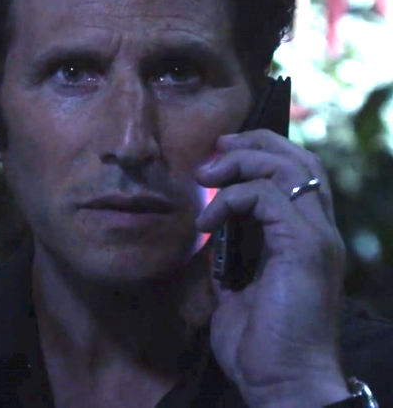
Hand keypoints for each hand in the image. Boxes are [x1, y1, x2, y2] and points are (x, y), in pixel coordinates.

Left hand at [194, 130, 348, 406]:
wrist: (282, 383)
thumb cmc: (259, 346)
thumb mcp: (235, 290)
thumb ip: (229, 257)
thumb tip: (209, 234)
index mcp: (306, 240)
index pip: (298, 175)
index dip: (261, 154)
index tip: (217, 156)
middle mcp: (320, 232)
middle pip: (300, 160)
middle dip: (254, 143)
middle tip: (214, 147)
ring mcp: (316, 238)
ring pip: (289, 168)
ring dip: (241, 162)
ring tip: (205, 176)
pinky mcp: (303, 248)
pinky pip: (267, 197)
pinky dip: (231, 198)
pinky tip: (206, 221)